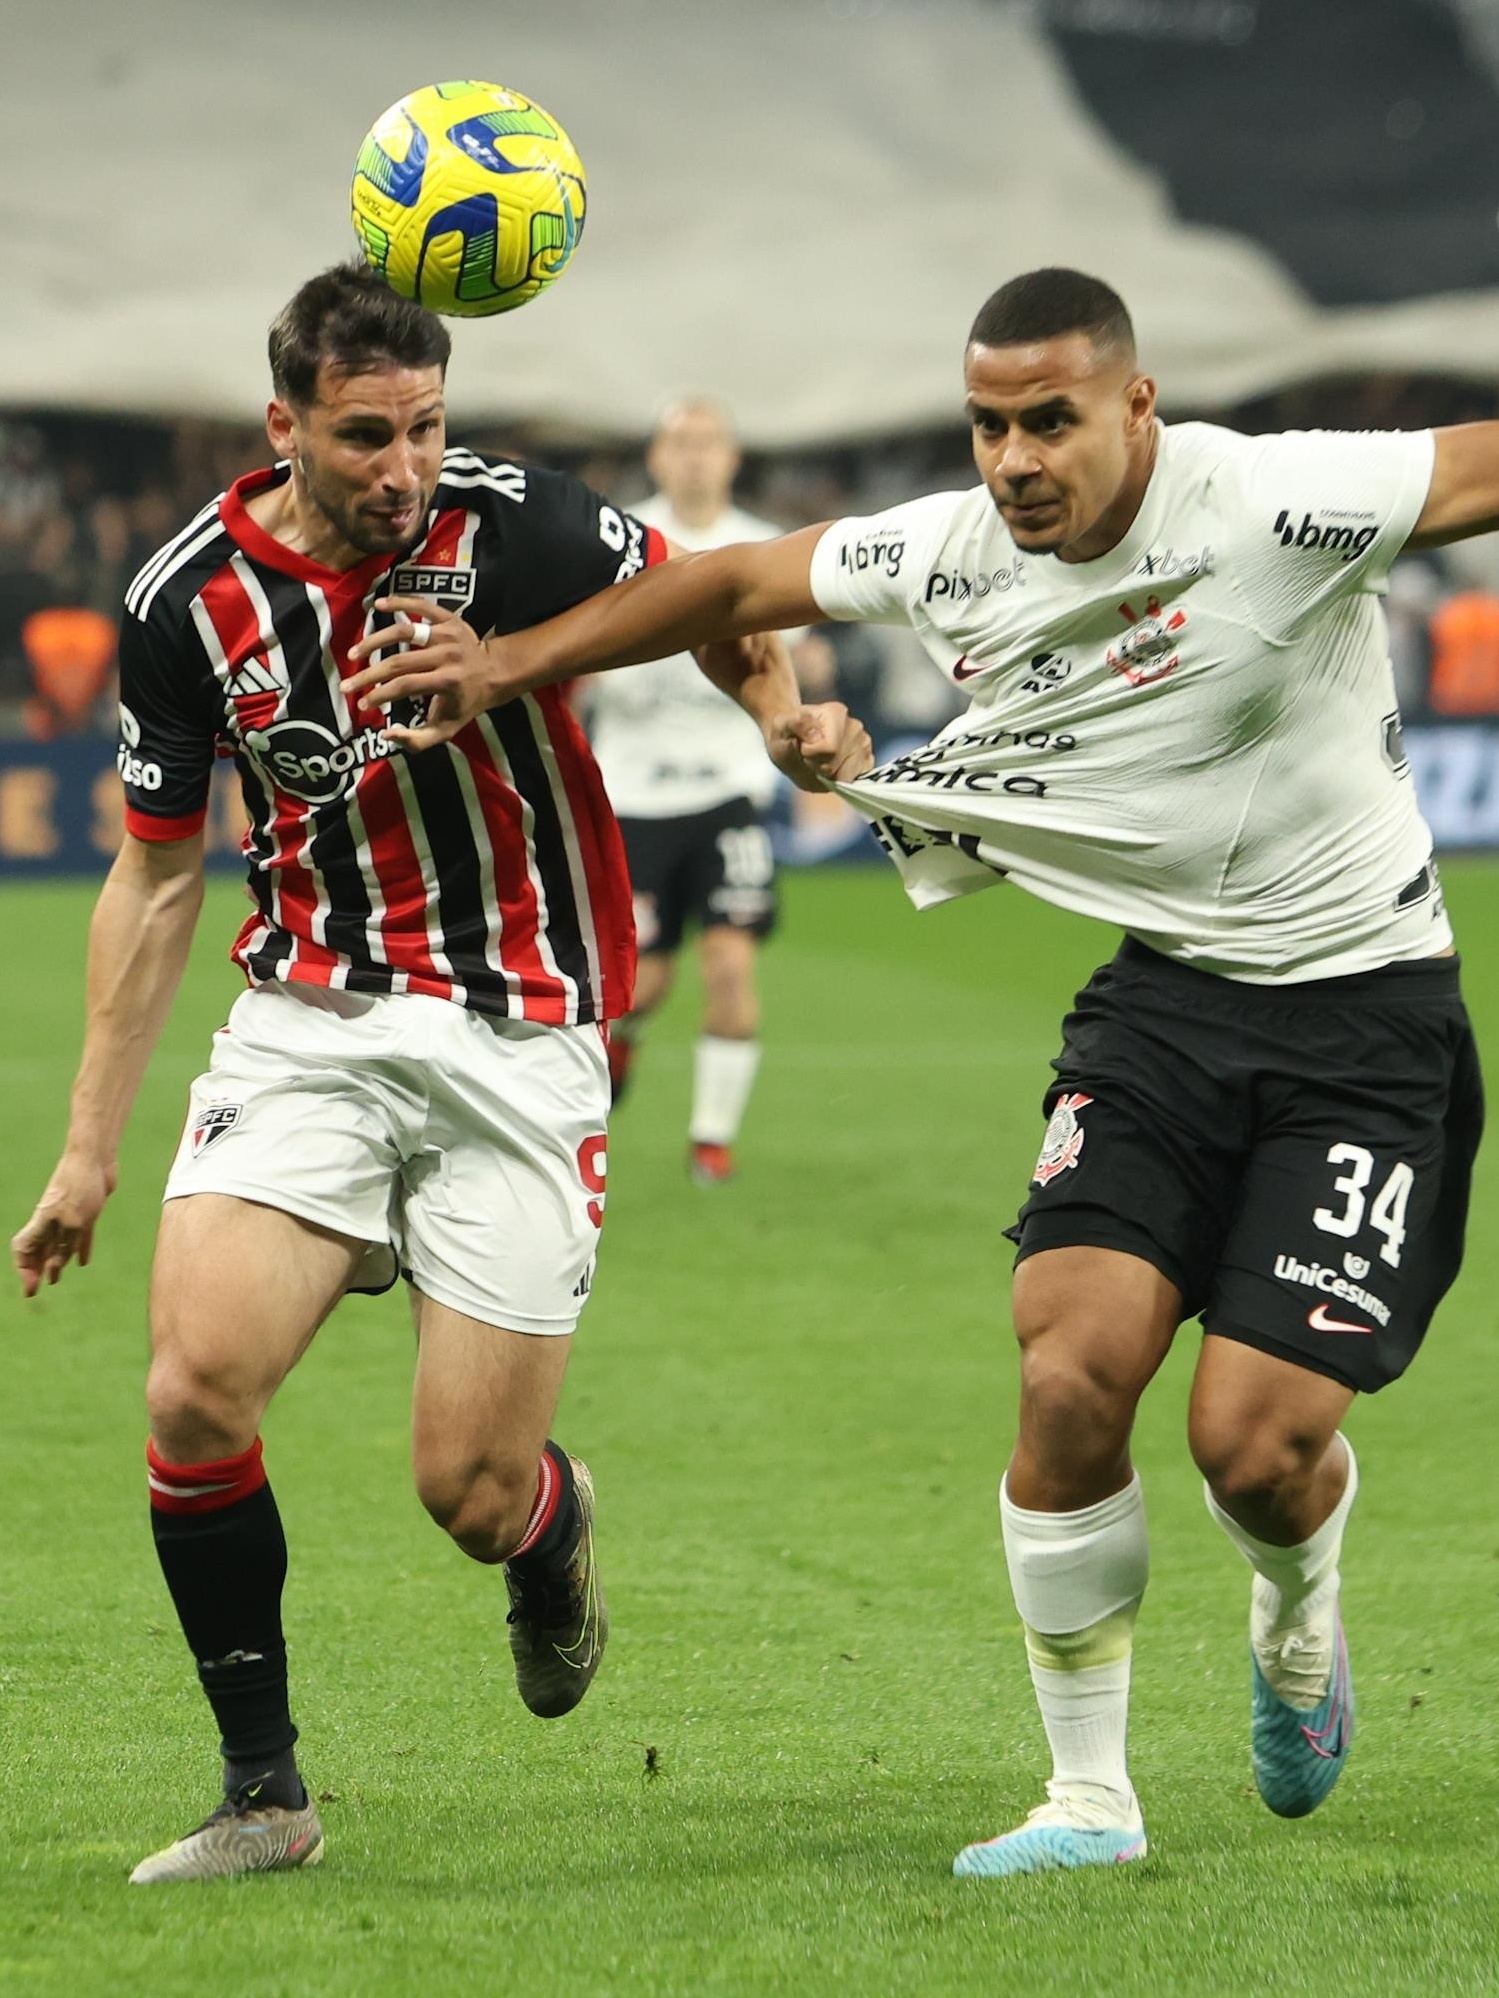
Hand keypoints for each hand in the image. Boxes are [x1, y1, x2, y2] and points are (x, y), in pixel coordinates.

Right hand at [12, 1149, 116, 1297]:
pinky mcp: (87, 1211)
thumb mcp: (71, 1218)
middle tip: (35, 1290)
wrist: (95, 1157)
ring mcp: (70, 1215)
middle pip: (39, 1250)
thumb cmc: (80, 1184)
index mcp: (43, 1222)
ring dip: (56, 1262)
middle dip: (36, 1270)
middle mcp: (53, 1221)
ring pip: (59, 1245)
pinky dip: (81, 1249)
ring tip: (55, 1278)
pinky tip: (82, 1261)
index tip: (32, 1287)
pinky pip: (82, 1235)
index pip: (24, 1249)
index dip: (24, 1269)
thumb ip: (64, 1243)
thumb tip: (54, 1268)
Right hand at [343, 596, 499, 751]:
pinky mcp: (448, 617)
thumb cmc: (466, 703)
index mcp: (448, 682)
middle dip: (369, 675)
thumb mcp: (448, 729)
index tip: (362, 704)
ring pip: (404, 631)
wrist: (494, 673)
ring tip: (355, 653)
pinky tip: (377, 604)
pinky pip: (421, 605)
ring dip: (375, 641)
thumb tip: (387, 735)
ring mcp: (448, 633)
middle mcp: (447, 655)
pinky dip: (399, 602)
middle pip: (399, 662)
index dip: (380, 695)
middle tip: (347, 684)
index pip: (405, 686)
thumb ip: (418, 740)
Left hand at [764, 703, 874, 791]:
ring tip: (820, 761)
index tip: (802, 749)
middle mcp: (855, 726)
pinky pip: (858, 778)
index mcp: (836, 713)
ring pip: (849, 775)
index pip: (829, 749)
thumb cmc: (786, 734)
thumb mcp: (780, 726)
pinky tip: (832, 768)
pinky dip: (842, 779)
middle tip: (809, 757)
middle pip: (839, 765)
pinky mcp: (867, 760)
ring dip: (830, 774)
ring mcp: (864, 744)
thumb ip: (796, 725)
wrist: (793, 740)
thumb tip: (815, 735)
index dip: (811, 756)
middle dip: (820, 767)